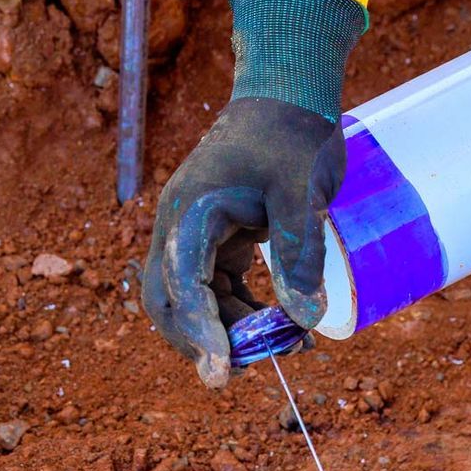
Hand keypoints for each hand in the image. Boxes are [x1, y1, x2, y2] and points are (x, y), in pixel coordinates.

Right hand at [143, 98, 343, 387]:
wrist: (287, 96)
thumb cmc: (290, 135)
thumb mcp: (300, 192)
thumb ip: (299, 254)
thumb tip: (303, 319)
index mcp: (189, 211)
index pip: (181, 283)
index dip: (200, 332)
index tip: (222, 372)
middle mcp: (180, 227)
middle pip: (167, 301)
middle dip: (199, 342)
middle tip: (237, 374)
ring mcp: (194, 236)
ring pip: (192, 301)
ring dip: (227, 331)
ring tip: (283, 348)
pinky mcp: (216, 241)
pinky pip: (215, 290)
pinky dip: (241, 314)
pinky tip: (281, 327)